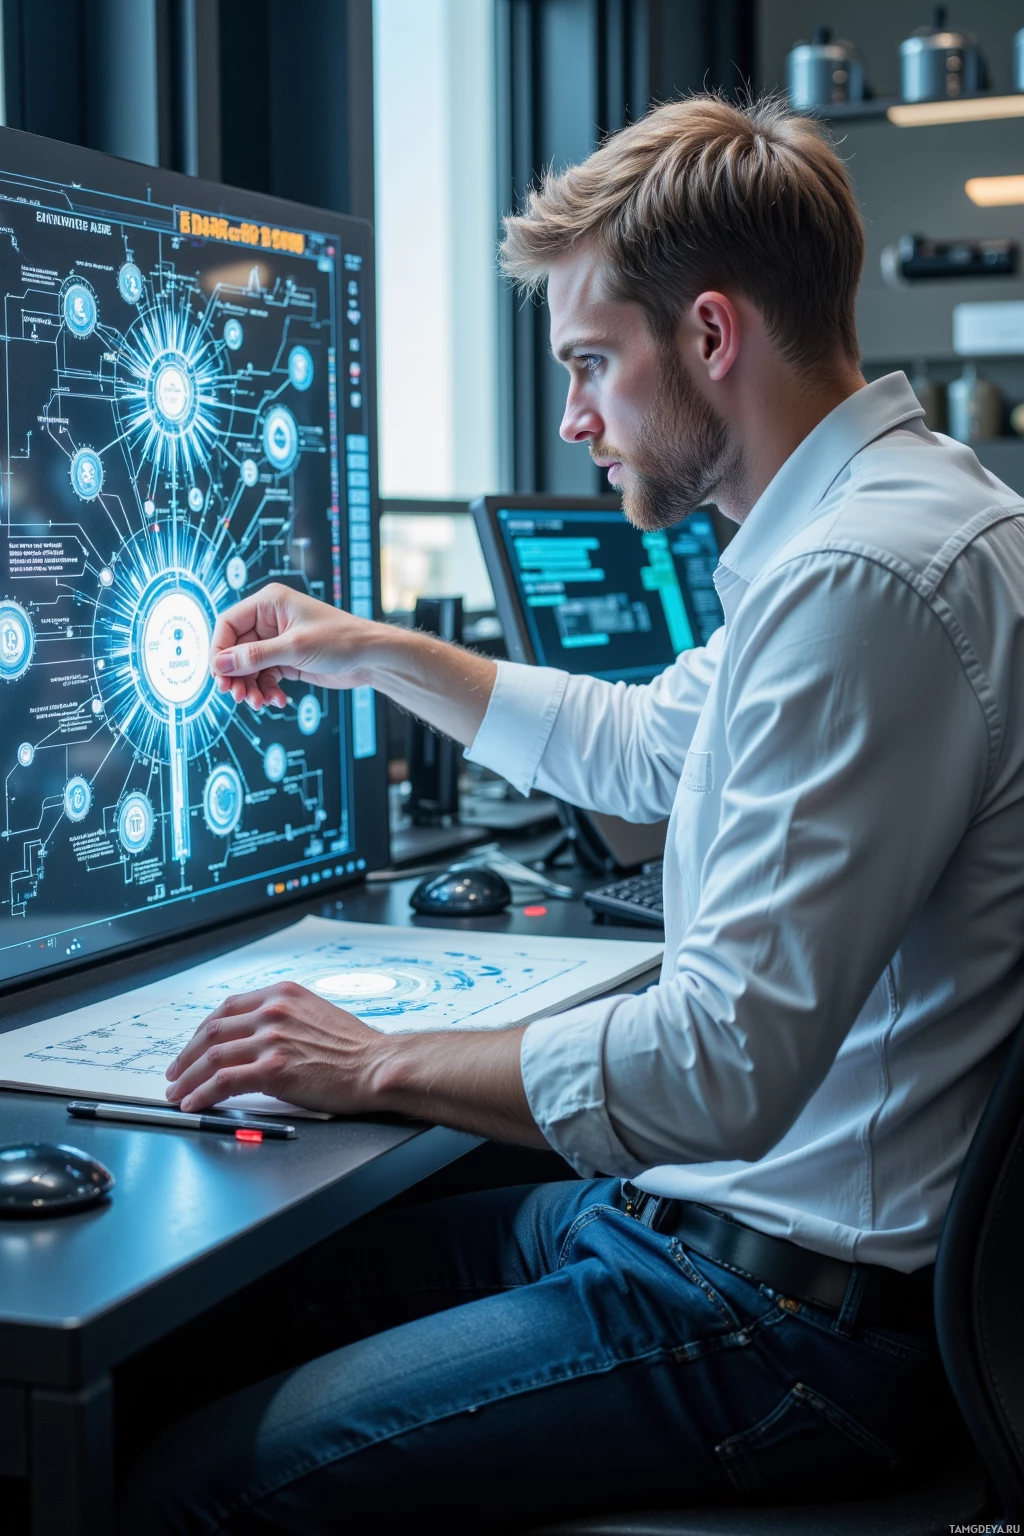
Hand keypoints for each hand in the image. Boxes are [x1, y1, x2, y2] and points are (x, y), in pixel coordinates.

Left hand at [165, 981, 387, 1113]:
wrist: (378, 1066)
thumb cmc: (356, 1048)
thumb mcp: (316, 1014)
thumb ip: (284, 1019)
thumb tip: (254, 1039)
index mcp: (283, 994)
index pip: (228, 1008)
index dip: (202, 1030)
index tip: (192, 1047)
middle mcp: (274, 1011)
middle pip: (212, 1030)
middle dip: (186, 1055)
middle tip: (175, 1072)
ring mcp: (272, 1039)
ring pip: (212, 1057)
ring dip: (187, 1078)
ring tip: (178, 1092)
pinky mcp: (273, 1069)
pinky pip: (223, 1082)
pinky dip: (202, 1093)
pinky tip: (194, 1103)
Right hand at [210, 584, 377, 710]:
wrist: (371, 658)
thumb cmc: (341, 640)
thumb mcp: (294, 648)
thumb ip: (255, 657)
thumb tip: (220, 665)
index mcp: (269, 603)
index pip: (228, 624)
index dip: (220, 651)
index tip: (219, 676)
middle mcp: (270, 620)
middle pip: (236, 649)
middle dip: (236, 675)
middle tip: (237, 696)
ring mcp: (278, 641)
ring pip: (249, 666)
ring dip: (250, 687)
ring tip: (258, 703)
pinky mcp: (287, 659)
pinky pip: (265, 676)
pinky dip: (267, 690)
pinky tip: (276, 701)